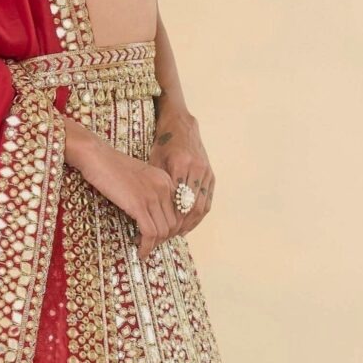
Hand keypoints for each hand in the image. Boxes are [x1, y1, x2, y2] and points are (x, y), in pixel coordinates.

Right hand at [78, 137, 181, 249]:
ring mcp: (152, 196)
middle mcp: (164, 187)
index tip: (161, 237)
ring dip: (155, 245)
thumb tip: (152, 216)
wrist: (96, 156)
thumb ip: (150, 192)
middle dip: (164, 239)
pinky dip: (146, 246)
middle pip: (174, 223)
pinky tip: (140, 251)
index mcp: (166, 180)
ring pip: (163, 231)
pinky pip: (150, 233)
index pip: (180, 211)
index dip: (172, 228)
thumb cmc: (111, 167)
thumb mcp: (139, 178)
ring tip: (144, 249)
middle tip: (151, 245)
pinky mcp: (138, 204)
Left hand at [151, 106, 214, 234]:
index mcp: (181, 164)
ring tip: (179, 233)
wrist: (182, 126)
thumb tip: (152, 209)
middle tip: (170, 236)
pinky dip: (199, 214)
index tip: (162, 229)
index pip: (178, 200)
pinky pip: (208, 200)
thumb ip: (157, 183)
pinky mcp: (211, 175)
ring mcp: (206, 172)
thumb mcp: (155, 160)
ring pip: (202, 205)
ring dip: (192, 222)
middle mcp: (197, 169)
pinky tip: (190, 222)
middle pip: (192, 206)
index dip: (171, 218)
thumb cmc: (163, 143)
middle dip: (182, 225)